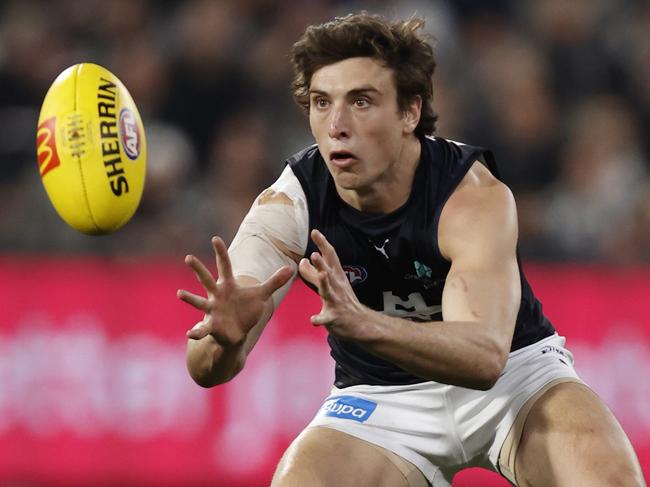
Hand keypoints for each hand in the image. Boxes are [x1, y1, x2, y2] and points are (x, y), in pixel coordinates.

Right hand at [177, 236, 292, 344]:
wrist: (238, 333)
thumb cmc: (246, 310)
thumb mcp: (262, 295)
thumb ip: (275, 281)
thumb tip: (292, 268)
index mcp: (228, 285)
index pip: (225, 266)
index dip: (220, 252)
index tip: (215, 238)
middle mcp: (217, 295)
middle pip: (206, 279)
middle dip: (198, 269)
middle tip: (188, 257)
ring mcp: (212, 310)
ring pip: (199, 302)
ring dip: (189, 298)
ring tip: (180, 293)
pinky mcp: (212, 326)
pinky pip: (202, 329)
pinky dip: (196, 331)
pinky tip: (190, 333)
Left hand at [298, 229, 366, 338]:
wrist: (362, 324)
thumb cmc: (343, 302)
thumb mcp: (330, 284)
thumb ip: (313, 273)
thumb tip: (303, 260)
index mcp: (336, 276)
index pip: (330, 257)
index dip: (323, 244)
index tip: (314, 231)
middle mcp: (337, 286)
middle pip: (329, 272)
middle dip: (322, 263)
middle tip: (313, 254)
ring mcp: (336, 302)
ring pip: (328, 291)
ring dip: (325, 283)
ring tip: (321, 275)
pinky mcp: (335, 317)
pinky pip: (326, 318)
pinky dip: (320, 319)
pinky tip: (313, 320)